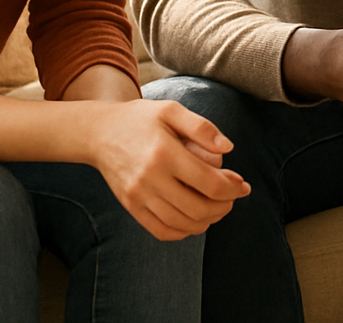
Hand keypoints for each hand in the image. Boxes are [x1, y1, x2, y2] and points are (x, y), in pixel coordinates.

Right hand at [87, 98, 250, 240]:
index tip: (243, 186)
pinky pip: (161, 230)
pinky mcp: (130, 207)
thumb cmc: (140, 119)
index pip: (208, 183)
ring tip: (218, 208)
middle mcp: (150, 179)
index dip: (232, 189)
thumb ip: (201, 127)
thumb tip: (228, 148)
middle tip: (233, 198)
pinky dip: (183, 231)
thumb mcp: (171, 110)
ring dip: (207, 221)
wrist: (99, 133)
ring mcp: (138, 196)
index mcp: (165, 153)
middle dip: (223, 207)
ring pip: (181, 223)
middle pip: (198, 208)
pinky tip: (195, 220)